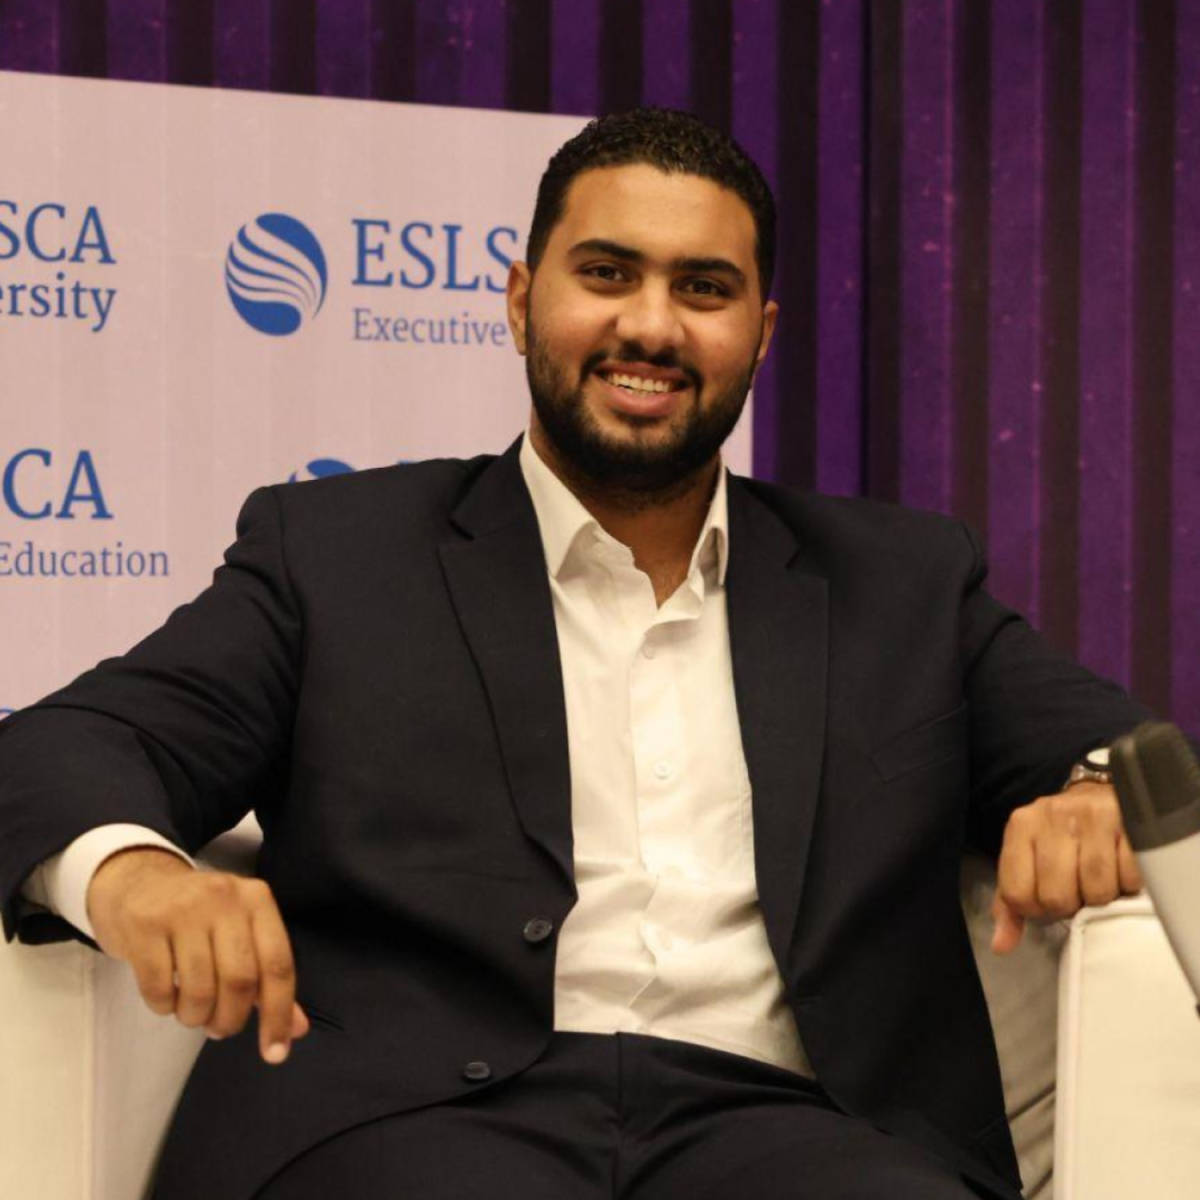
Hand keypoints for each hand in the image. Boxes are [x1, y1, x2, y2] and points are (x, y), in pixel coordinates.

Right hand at [86, 847, 309, 1062]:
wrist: (136, 881)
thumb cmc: (197, 915)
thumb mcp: (239, 933)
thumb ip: (267, 978)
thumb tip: (295, 1030)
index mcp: (257, 899)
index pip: (278, 963)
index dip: (279, 1013)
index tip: (275, 1052)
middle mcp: (224, 899)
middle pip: (240, 979)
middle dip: (231, 1019)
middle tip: (220, 1028)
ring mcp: (182, 910)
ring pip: (199, 987)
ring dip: (196, 1016)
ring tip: (192, 1013)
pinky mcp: (144, 925)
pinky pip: (159, 987)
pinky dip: (164, 1007)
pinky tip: (166, 998)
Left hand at [991, 782, 1142, 953]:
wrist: (1096, 797)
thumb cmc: (1058, 837)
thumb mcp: (1026, 862)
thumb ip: (1010, 904)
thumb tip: (1001, 946)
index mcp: (1020, 826)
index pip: (1018, 893)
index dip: (1036, 910)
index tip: (1047, 902)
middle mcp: (1051, 816)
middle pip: (1058, 896)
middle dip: (1070, 905)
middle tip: (1076, 891)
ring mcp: (1090, 816)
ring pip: (1097, 891)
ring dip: (1100, 897)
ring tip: (1098, 880)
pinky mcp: (1127, 822)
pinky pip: (1129, 878)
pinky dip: (1127, 884)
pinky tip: (1118, 870)